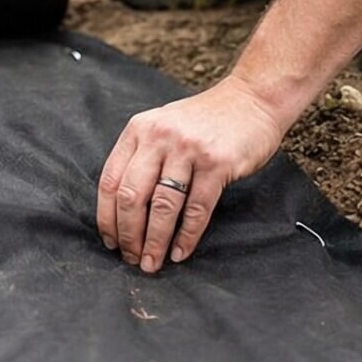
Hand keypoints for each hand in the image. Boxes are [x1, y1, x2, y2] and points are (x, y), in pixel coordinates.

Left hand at [94, 78, 291, 272]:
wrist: (254, 98)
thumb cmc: (206, 121)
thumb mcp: (163, 127)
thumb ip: (141, 158)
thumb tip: (122, 211)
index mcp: (139, 131)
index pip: (110, 182)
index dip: (106, 218)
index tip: (110, 242)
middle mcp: (159, 138)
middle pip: (131, 197)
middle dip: (128, 236)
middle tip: (130, 259)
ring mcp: (188, 150)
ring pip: (162, 206)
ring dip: (154, 242)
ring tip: (152, 263)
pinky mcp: (217, 163)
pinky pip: (196, 208)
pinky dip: (186, 235)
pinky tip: (180, 252)